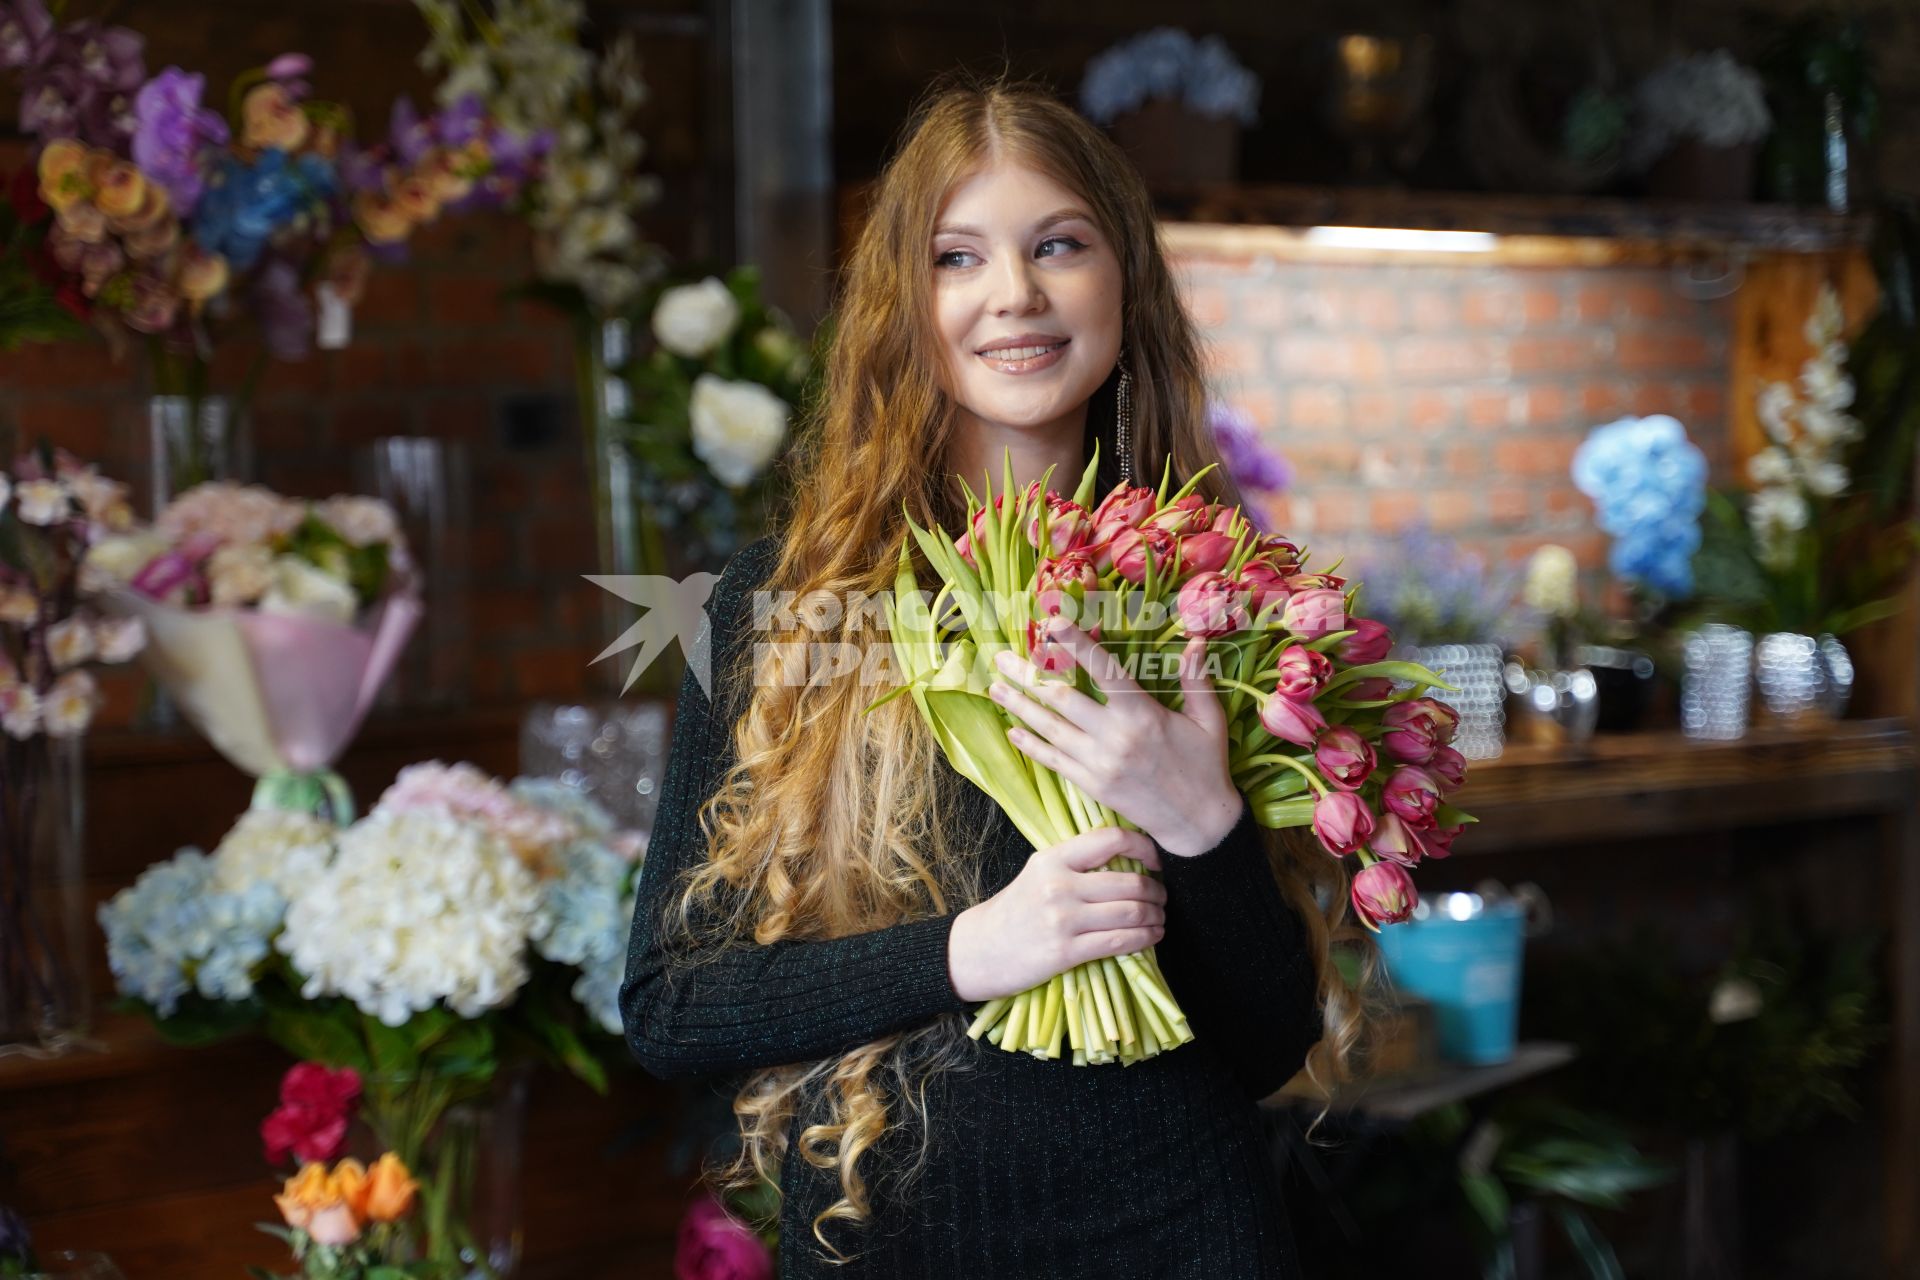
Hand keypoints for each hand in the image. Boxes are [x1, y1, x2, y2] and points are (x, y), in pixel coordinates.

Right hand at [947, 826, 1165, 1001]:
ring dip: (1155, 917)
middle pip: (1129, 882)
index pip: (1110, 840)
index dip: (1143, 848)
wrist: (978, 950)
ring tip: (1159, 919)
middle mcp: (1058, 885)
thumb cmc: (1014, 912)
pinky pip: (1119, 942)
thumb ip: (1075, 866)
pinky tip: (1151, 937)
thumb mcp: (1038, 875)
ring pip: (1130, 913)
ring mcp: (1062, 919)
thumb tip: (1128, 862)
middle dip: (1156, 892)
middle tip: (1162, 898)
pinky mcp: (1066, 952)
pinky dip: (1145, 939)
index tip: (1156, 861)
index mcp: (1052, 859)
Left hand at [988, 618, 1243, 856]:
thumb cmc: (1206, 767)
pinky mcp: (1091, 785)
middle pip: (1062, 698)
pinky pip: (1053, 761)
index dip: (1076, 644)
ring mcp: (1099, 763)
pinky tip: (1012, 730)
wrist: (1199, 826)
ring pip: (1049, 728)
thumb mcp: (1209, 720)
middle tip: (1001, 656)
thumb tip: (1194, 639)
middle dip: (1028, 675)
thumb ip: (1196, 679)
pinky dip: (1030, 745)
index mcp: (1143, 715)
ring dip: (1019, 706)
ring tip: (995, 686)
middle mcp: (1115, 737)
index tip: (1051, 623)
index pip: (1104, 670)